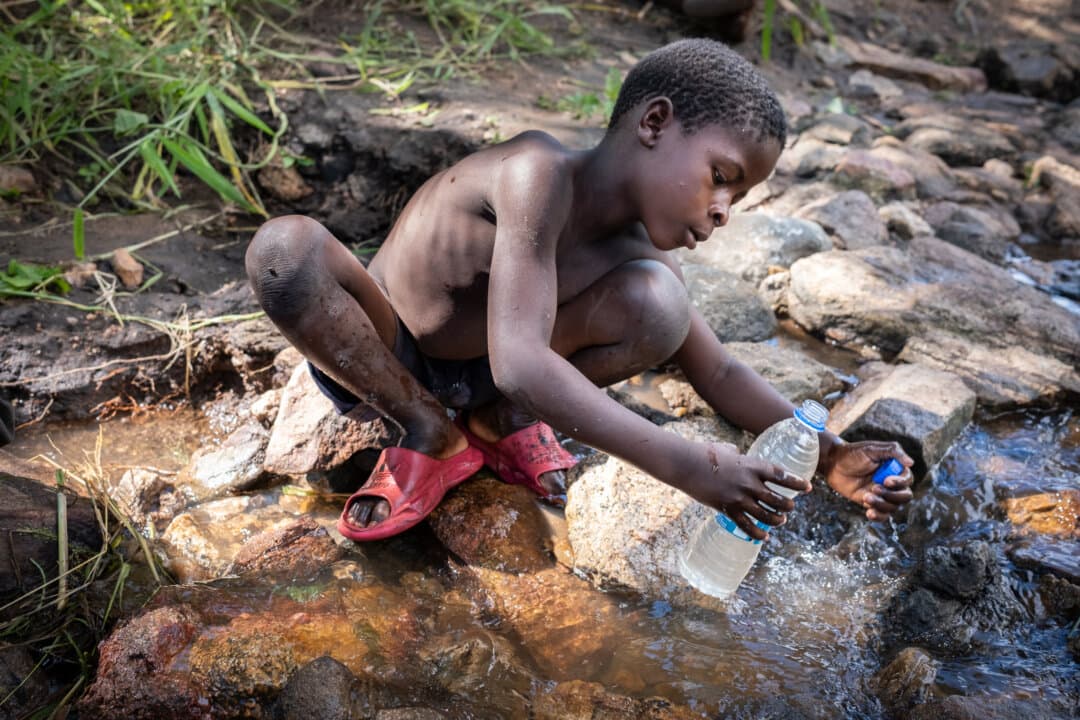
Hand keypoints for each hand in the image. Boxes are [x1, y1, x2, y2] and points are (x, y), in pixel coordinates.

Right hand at [678, 442, 810, 541]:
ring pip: (766, 515)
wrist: (686, 465)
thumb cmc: (705, 452)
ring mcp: (739, 498)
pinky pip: (746, 526)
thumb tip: (738, 455)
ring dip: (776, 519)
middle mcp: (749, 483)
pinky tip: (764, 536)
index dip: (797, 483)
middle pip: (777, 499)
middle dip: (788, 505)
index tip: (808, 488)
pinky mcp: (727, 509)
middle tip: (790, 507)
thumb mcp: (726, 449)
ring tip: (781, 520)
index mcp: (752, 466)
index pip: (782, 476)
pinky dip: (757, 533)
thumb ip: (737, 455)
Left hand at [821, 440, 913, 520]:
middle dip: (892, 495)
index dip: (900, 482)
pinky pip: (882, 515)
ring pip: (893, 507)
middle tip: (874, 489)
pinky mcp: (871, 502)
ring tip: (866, 497)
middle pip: (904, 496)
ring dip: (881, 505)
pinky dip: (878, 516)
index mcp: (894, 468)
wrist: (833, 464)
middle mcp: (891, 483)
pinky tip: (869, 512)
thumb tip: (911, 462)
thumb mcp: (872, 448)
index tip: (886, 481)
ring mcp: (882, 494)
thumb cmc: (852, 454)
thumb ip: (892, 451)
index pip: (907, 479)